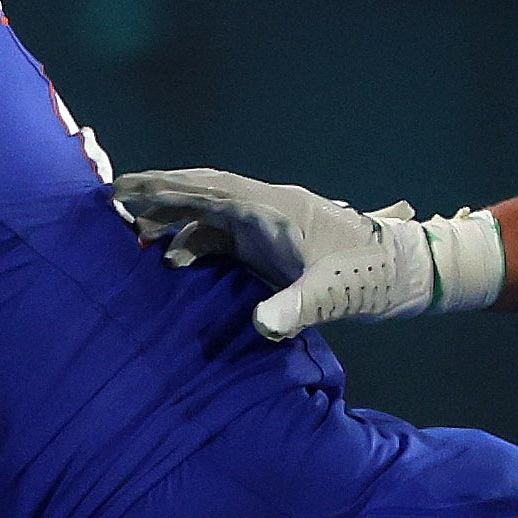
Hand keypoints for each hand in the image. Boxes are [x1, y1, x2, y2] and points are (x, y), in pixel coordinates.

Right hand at [112, 167, 502, 339]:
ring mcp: (266, 226)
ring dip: (171, 220)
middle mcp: (264, 209)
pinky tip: (171, 262)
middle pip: (200, 192)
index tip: (124, 189)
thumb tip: (262, 328)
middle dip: (156, 195)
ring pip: (207, 213)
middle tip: (110, 200)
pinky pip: (219, 237)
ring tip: (130, 232)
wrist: (407, 274)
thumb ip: (296, 307)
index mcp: (273, 208)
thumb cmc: (372, 276)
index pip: (208, 190)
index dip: (164, 189)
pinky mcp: (269, 246)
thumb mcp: (333, 293)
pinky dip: (190, 244)